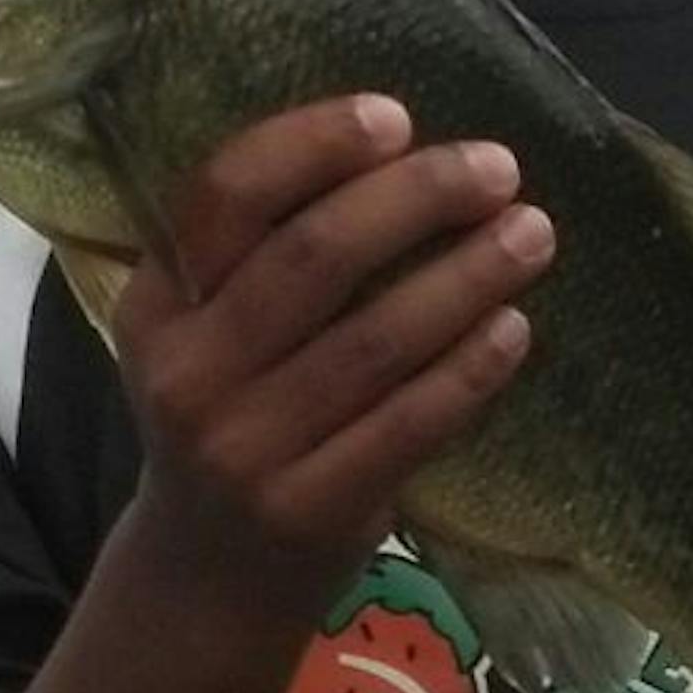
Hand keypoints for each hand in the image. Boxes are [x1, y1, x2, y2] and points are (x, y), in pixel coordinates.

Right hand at [112, 93, 553, 602]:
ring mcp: (248, 449)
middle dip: (416, 198)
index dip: (313, 145)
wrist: (208, 574)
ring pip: (375, 341)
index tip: (396, 117)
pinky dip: (469, 370)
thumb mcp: (204, 330)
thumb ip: (264, 250)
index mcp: (160, 301)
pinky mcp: (312, 510)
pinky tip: (515, 326)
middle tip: (498, 167)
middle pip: (313, 258)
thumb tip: (399, 146)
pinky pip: (409, 423)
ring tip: (532, 231)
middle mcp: (189, 372)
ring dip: (465, 275)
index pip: (227, 195)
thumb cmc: (232, 411)